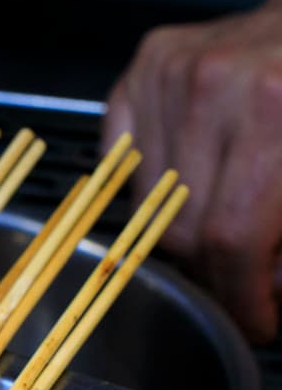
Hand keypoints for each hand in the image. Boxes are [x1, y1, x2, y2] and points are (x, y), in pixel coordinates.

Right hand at [104, 0, 281, 343]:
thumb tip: (265, 292)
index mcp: (275, 109)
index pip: (231, 238)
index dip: (242, 296)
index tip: (256, 320)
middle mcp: (214, 85)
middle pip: (181, 228)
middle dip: (215, 270)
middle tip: (243, 278)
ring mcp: (169, 74)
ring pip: (147, 203)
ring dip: (183, 229)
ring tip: (222, 224)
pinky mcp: (142, 69)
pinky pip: (123, 160)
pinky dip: (152, 185)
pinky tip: (191, 179)